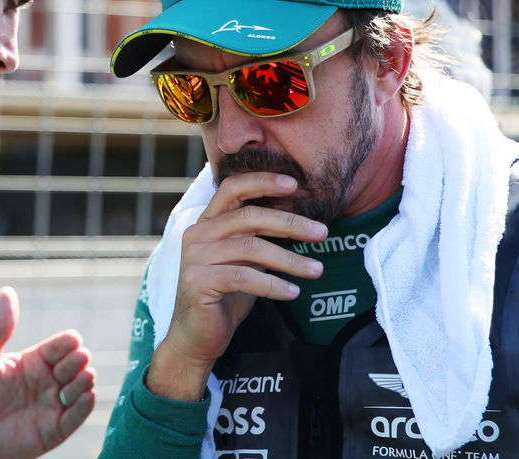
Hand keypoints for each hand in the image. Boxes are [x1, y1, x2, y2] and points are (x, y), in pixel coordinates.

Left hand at [0, 287, 94, 458]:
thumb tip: (8, 291)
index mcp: (32, 361)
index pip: (59, 347)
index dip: (68, 343)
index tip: (72, 341)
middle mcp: (45, 382)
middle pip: (74, 365)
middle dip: (79, 361)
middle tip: (77, 361)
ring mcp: (51, 406)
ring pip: (80, 389)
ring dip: (84, 382)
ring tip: (81, 378)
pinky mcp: (54, 430)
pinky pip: (76, 417)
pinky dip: (85, 406)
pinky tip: (87, 396)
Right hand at [146, 172, 326, 400]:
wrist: (198, 336)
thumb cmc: (226, 295)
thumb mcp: (245, 259)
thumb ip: (259, 237)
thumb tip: (300, 219)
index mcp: (208, 221)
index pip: (233, 187)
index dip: (263, 181)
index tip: (296, 184)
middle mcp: (198, 233)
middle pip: (249, 217)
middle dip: (290, 223)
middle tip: (322, 232)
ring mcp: (196, 257)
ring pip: (251, 248)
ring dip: (289, 260)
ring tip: (317, 270)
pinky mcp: (199, 282)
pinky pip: (244, 277)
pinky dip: (273, 284)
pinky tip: (293, 292)